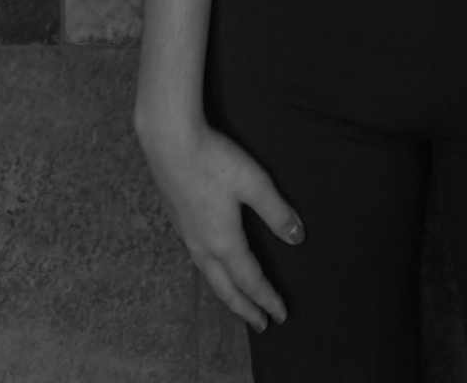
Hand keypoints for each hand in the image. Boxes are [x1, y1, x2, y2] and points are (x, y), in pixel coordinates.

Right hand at [135, 112, 304, 332]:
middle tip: (261, 324)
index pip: (251, 280)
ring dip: (228, 295)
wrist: (169, 142)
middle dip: (246, 308)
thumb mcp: (254, 183)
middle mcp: (203, 246)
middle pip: (226, 289)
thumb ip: (277, 212)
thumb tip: (297, 238)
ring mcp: (187, 235)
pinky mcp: (178, 221)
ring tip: (239, 303)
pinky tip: (214, 266)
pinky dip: (213, 277)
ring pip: (210, 277)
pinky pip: (199, 263)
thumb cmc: (214, 160)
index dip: (267, 299)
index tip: (281, 315)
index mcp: (224, 242)